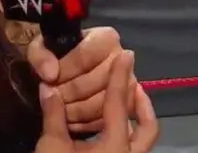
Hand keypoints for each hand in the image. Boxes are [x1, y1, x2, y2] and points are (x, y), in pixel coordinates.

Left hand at [27, 27, 137, 132]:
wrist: (71, 69)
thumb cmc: (59, 55)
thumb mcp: (42, 47)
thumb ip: (40, 56)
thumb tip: (50, 75)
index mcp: (106, 38)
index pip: (83, 57)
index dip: (63, 72)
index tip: (48, 80)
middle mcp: (121, 58)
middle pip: (92, 83)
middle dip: (67, 94)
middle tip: (52, 98)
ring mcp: (127, 83)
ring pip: (98, 104)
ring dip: (73, 111)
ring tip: (57, 110)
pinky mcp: (126, 107)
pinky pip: (103, 120)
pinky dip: (82, 124)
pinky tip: (68, 121)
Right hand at [36, 51, 156, 151]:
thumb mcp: (52, 148)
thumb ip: (54, 116)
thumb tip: (49, 86)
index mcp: (115, 148)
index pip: (118, 103)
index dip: (120, 77)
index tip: (126, 54)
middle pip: (148, 128)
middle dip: (142, 104)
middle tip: (132, 84)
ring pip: (141, 143)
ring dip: (136, 121)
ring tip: (122, 105)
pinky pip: (130, 152)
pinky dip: (125, 137)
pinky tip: (107, 132)